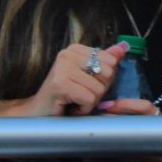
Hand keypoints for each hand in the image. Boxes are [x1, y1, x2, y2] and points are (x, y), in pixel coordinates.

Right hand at [3, 41, 128, 116]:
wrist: (38, 113)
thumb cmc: (65, 96)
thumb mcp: (89, 77)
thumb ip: (106, 61)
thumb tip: (122, 48)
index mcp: (75, 49)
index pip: (111, 61)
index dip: (104, 79)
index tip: (86, 84)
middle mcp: (67, 54)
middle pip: (108, 73)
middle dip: (98, 91)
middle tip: (80, 95)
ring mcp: (62, 68)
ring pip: (99, 89)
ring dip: (90, 102)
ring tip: (73, 101)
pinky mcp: (59, 84)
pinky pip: (89, 99)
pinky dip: (83, 109)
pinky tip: (69, 106)